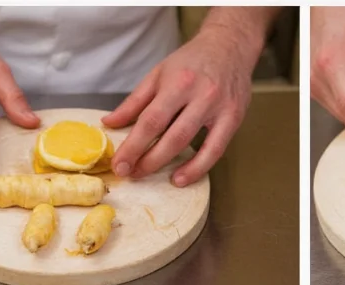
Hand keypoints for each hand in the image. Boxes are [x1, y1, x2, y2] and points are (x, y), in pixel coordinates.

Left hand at [102, 27, 253, 185]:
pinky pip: (215, 150)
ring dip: (168, 165)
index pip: (151, 120)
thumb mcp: (159, 74)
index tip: (120, 163)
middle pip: (170, 136)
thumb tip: (110, 123)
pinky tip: (181, 177)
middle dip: (147, 160)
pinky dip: (197, 167)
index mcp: (177, 82)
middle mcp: (200, 95)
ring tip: (150, 176)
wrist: (230, 46)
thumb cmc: (192, 61)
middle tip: (129, 174)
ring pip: (191, 143)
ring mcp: (219, 108)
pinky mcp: (234, 119)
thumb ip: (135, 101)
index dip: (133, 146)